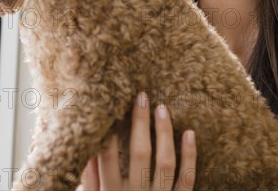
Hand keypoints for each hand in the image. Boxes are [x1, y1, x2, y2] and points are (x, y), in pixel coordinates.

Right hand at [81, 92, 196, 189]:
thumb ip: (90, 180)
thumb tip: (87, 150)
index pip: (108, 156)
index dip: (111, 130)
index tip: (113, 106)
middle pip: (139, 153)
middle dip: (140, 122)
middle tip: (142, 96)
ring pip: (165, 163)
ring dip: (164, 133)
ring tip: (163, 108)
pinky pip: (187, 180)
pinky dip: (191, 156)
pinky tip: (190, 133)